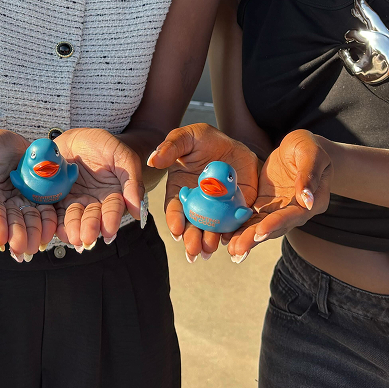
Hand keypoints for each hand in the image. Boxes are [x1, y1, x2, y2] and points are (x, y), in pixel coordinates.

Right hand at [0, 126, 54, 259]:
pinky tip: (53, 230)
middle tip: (23, 247)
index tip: (1, 238)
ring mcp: (23, 200)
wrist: (9, 142)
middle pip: (13, 220)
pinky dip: (49, 220)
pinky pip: (46, 210)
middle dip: (18, 234)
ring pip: (30, 219)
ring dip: (34, 232)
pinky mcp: (39, 196)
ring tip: (40, 242)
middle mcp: (5, 203)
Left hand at [55, 128, 143, 249]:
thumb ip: (132, 182)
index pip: (113, 210)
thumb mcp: (123, 157)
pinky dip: (52, 220)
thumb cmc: (106, 146)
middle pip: (91, 218)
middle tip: (85, 237)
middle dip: (89, 228)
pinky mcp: (56, 197)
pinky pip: (53, 210)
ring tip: (70, 237)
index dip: (110, 220)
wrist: (80, 138)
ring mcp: (74, 200)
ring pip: (72, 218)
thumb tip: (138, 212)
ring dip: (70, 228)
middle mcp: (93, 202)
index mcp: (112, 196)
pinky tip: (52, 227)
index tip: (108, 231)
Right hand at [148, 122, 260, 261]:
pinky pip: (233, 225)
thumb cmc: (204, 139)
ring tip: (209, 250)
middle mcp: (196, 204)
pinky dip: (232, 235)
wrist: (234, 143)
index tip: (176, 230)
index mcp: (180, 191)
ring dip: (209, 242)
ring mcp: (216, 209)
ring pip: (211, 230)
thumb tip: (152, 160)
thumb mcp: (186, 137)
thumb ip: (170, 147)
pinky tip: (230, 242)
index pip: (174, 209)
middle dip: (191, 239)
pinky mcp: (235, 210)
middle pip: (191, 225)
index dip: (174, 220)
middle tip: (193, 250)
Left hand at [226, 128, 331, 260]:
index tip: (259, 232)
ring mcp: (279, 209)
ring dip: (246, 238)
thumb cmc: (310, 146)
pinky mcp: (265, 205)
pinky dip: (240, 227)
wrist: (300, 147)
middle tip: (237, 250)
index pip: (292, 216)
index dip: (275, 224)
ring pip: (261, 226)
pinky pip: (252, 218)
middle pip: (274, 227)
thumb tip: (308, 200)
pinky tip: (225, 236)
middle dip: (255, 238)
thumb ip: (309, 174)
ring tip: (230, 249)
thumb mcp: (310, 154)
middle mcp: (296, 211)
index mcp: (312, 202)